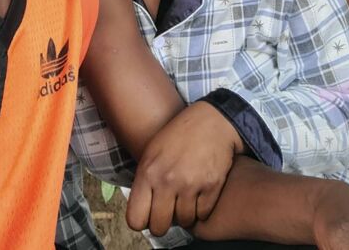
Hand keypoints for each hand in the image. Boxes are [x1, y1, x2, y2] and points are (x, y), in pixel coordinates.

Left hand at [126, 100, 242, 235]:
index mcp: (148, 171)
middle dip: (164, 222)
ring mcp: (190, 184)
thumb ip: (145, 180)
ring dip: (186, 214)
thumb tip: (142, 209)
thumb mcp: (152, 151)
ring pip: (184, 222)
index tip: (149, 214)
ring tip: (186, 198)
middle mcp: (167, 180)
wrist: (212, 120)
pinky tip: (200, 193)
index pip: (135, 218)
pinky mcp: (211, 186)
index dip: (143, 220)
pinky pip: (203, 214)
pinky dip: (202, 208)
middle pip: (159, 226)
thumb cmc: (180, 134)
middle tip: (169, 210)